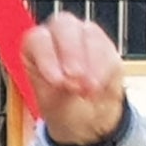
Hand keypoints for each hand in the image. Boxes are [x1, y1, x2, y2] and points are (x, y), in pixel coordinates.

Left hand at [21, 10, 127, 145]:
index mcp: (36, 47)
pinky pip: (108, 48)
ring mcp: (83, 36)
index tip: (57, 81)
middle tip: (76, 77)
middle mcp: (58, 35)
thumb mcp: (52, 104)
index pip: (37, 39)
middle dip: (70, 51)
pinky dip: (105, 68)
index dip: (47, 57)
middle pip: (63, 25)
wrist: (89, 119)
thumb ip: (54, 88)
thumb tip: (66, 79)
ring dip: (91, 61)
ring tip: (89, 89)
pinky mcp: (105, 45)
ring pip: (89, 33)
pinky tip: (99, 87)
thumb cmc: (64, 109)